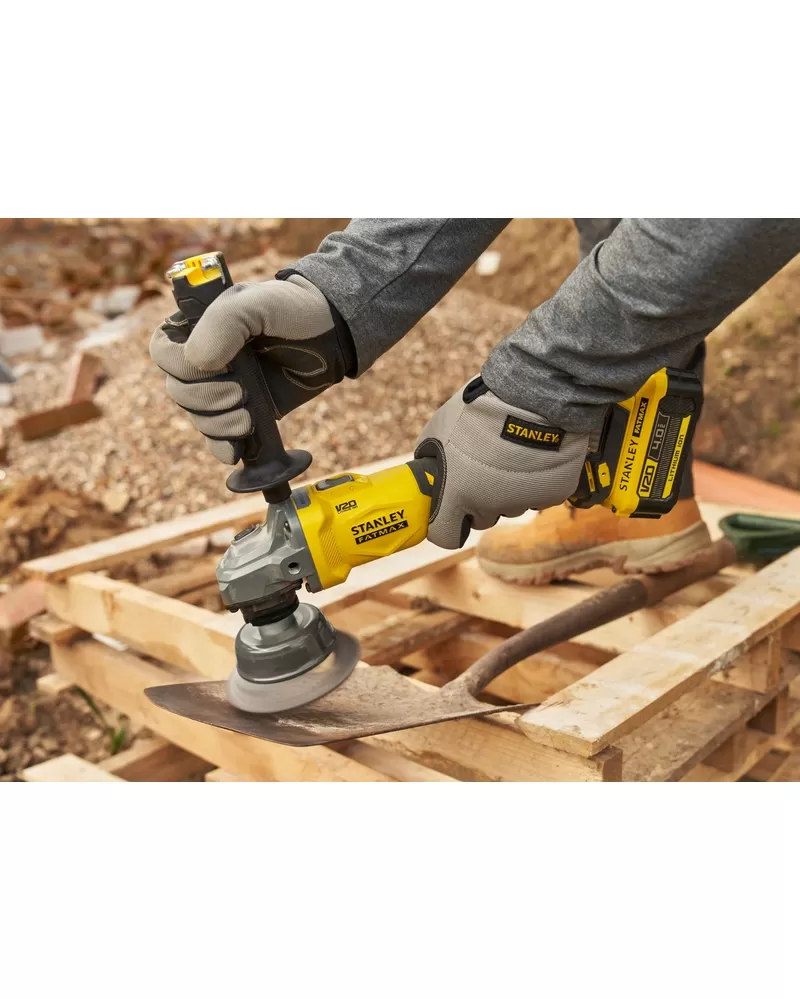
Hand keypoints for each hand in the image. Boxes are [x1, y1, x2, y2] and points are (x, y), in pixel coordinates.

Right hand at [149, 274, 353, 463]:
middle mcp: (203, 358)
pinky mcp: (241, 412)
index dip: (182, 367)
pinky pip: (216, 439)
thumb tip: (198, 363)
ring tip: (248, 418)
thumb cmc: (294, 311)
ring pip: (197, 417)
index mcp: (196, 326)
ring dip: (218, 424)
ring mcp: (221, 387)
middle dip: (207, 399)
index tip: (220, 368)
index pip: (162, 351)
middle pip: (177, 390)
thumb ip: (223, 322)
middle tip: (241, 394)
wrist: (331, 336)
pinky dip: (222, 447)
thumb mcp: (257, 303)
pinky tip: (236, 450)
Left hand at [414, 377, 590, 548]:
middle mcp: (490, 504)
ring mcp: (524, 501)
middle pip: (482, 517)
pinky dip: (537, 480)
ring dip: (509, 489)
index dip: (446, 523)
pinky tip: (535, 455)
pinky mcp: (554, 493)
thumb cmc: (480, 408)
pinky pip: (540, 494)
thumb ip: (432, 456)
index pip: (445, 534)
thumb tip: (430, 469)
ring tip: (511, 454)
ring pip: (512, 505)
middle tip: (484, 468)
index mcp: (458, 493)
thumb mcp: (439, 428)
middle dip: (480, 500)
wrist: (534, 394)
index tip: (450, 510)